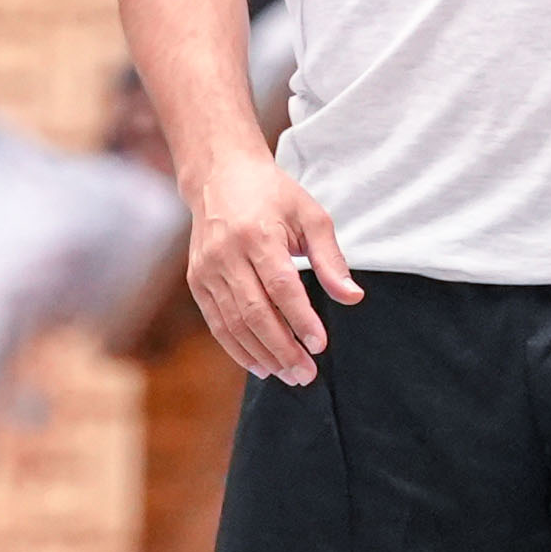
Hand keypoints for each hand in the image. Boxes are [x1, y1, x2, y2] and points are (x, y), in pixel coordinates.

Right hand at [181, 145, 361, 384]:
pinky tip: (261, 366)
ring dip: (262, 355)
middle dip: (283, 348)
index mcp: (258, 234)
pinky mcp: (197, 281)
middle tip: (307, 374)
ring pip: (234, 324)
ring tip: (289, 375)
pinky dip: (238, 349)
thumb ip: (331, 259)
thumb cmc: (273, 195)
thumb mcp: (311, 216)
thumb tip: (352, 297)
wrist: (221, 176)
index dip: (300, 319)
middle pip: (255, 312)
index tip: (319, 345)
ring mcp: (207, 269)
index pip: (281, 286)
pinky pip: (217, 323)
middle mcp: (227, 254)